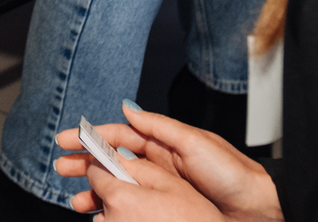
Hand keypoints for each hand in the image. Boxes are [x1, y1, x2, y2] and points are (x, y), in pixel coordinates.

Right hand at [55, 108, 281, 221]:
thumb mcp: (193, 142)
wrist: (256, 210)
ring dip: (94, 191)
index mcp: (164, 142)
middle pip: (112, 161)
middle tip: (61, 170)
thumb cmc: (231, 172)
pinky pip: (132, 207)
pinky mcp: (165, 210)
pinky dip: (114, 209)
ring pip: (118, 186)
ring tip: (76, 201)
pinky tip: (101, 216)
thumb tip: (127, 107)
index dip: (90, 136)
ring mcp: (161, 188)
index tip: (66, 140)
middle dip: (84, 164)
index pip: (118, 135)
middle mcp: (159, 163)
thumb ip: (158, 125)